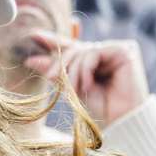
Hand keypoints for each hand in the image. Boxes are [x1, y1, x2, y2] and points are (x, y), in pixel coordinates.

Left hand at [23, 32, 149, 126]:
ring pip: (82, 51)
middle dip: (61, 63)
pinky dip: (85, 69)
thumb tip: (30, 60)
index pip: (72, 47)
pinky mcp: (125, 50)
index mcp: (96, 59)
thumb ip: (55, 72)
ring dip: (74, 72)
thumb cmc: (100, 108)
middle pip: (75, 48)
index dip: (54, 40)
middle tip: (51, 77)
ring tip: (76, 90)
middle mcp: (107, 51)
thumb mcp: (71, 88)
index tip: (34, 35)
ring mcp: (117, 49)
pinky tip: (88, 85)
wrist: (121, 121)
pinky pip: (94, 52)